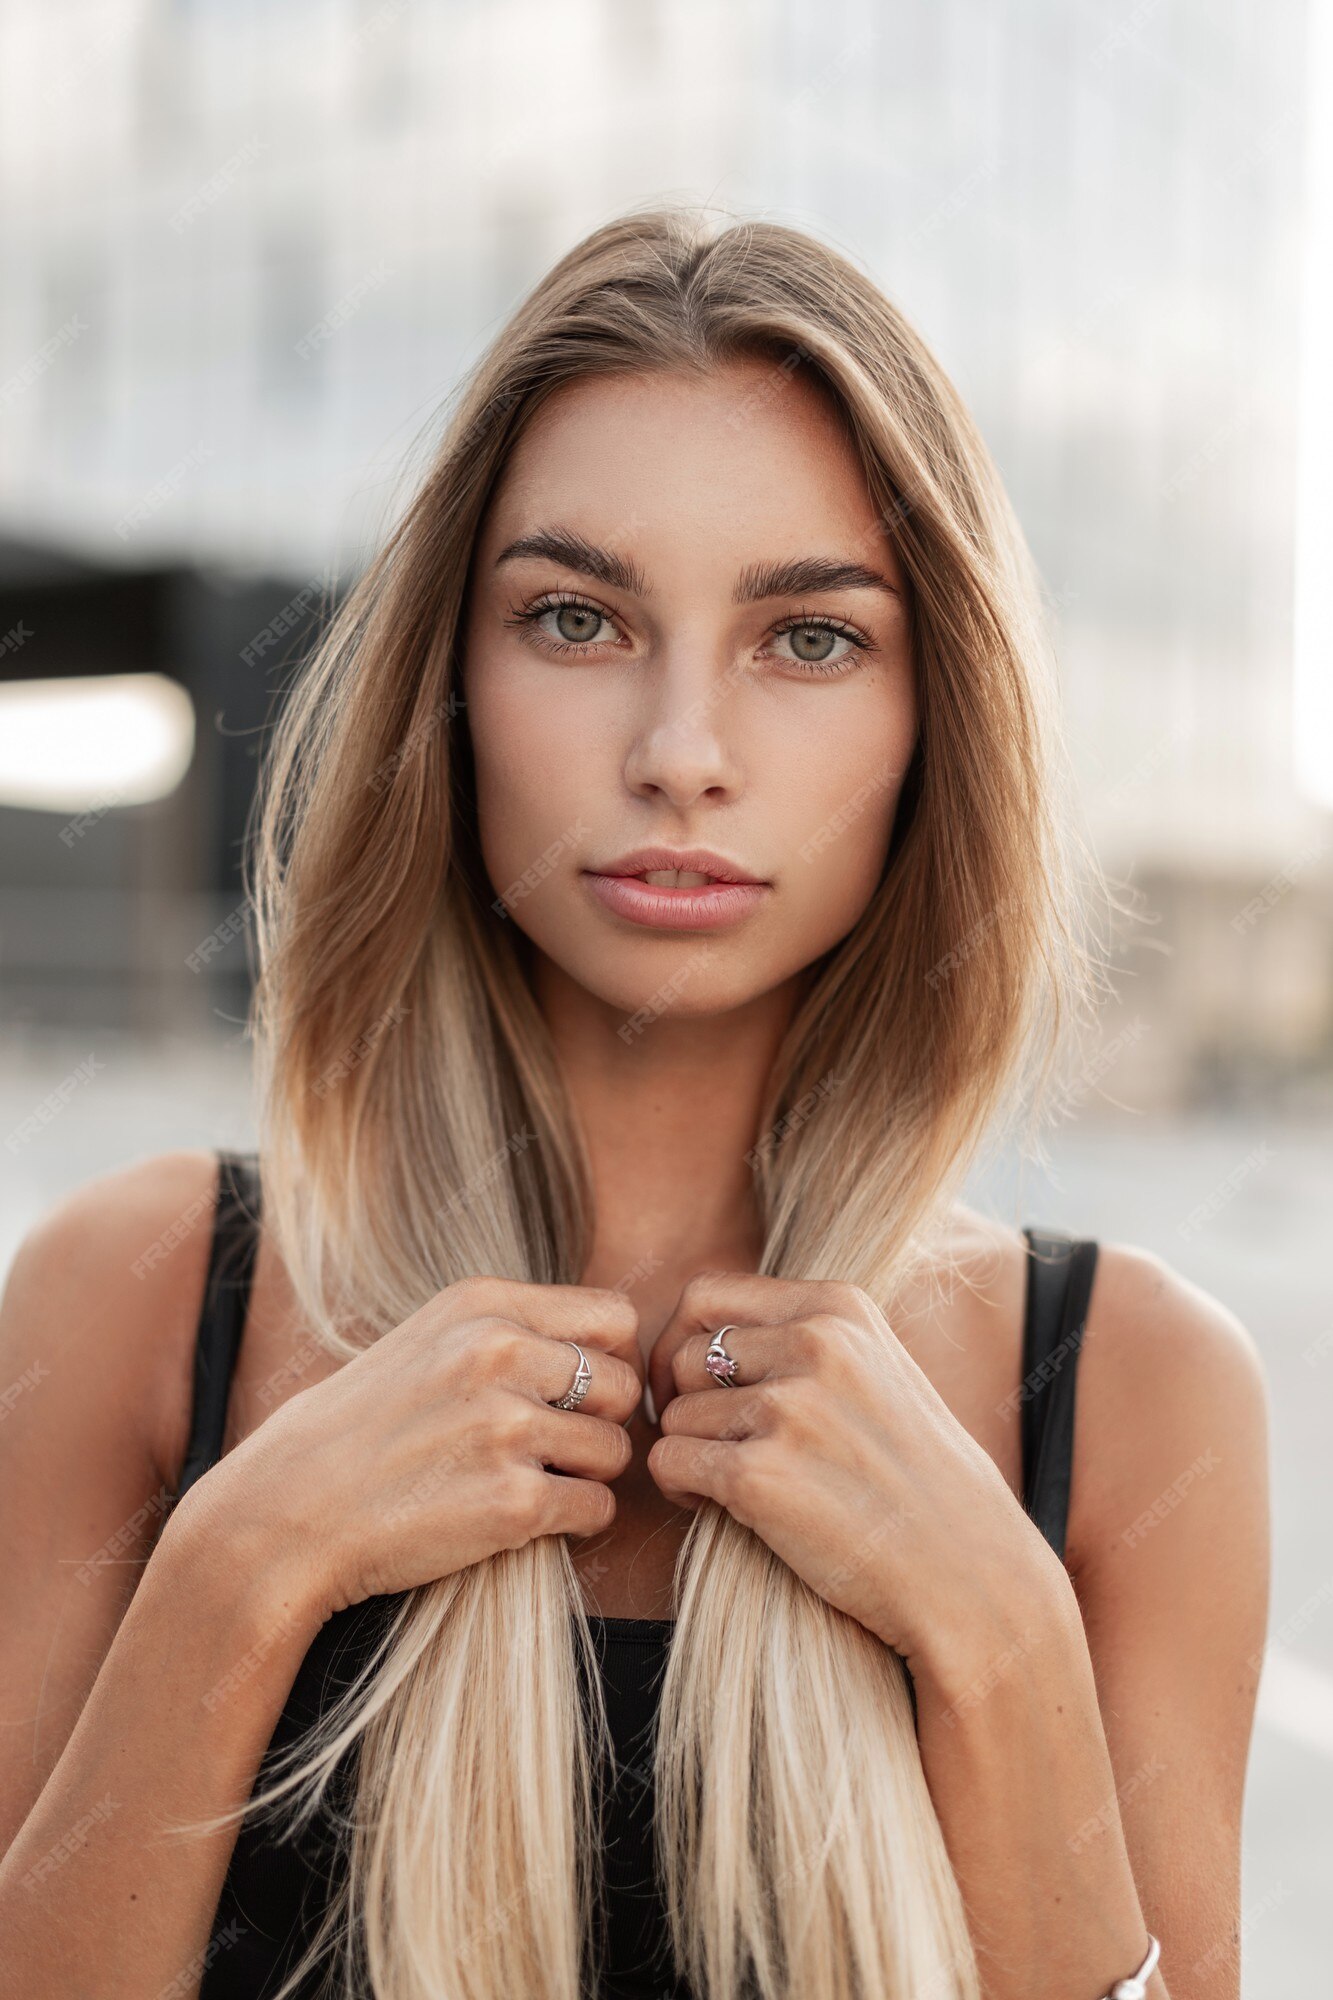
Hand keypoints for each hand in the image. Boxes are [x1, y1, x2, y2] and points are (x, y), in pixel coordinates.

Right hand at [181, 1277, 643, 1625]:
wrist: (286, 1513)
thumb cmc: (359, 1431)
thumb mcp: (428, 1340)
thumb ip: (509, 1330)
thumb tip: (603, 1343)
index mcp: (481, 1305)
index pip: (615, 1317)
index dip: (609, 1360)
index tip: (578, 1393)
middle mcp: (498, 1353)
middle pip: (624, 1386)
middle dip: (601, 1423)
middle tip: (557, 1448)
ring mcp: (506, 1427)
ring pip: (615, 1451)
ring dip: (586, 1475)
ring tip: (530, 1483)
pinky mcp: (511, 1503)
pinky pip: (597, 1509)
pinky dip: (574, 1522)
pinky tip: (524, 1520)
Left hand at [645, 1273, 1064, 1681]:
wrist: (972, 1576)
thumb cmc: (923, 1484)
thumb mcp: (877, 1371)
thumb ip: (804, 1340)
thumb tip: (702, 1334)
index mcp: (840, 1308)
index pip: (706, 1295)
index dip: (680, 1340)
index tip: (690, 1386)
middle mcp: (814, 1343)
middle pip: (681, 1353)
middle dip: (678, 1402)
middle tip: (706, 1443)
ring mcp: (788, 1408)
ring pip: (673, 1414)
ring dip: (688, 1451)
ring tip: (735, 1484)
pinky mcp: (761, 1475)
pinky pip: (669, 1462)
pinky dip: (680, 1490)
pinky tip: (720, 1509)